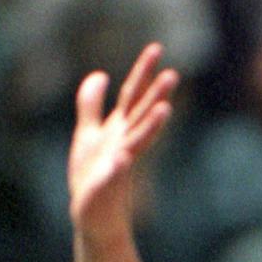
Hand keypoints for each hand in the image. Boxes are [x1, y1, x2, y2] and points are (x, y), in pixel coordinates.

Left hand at [68, 45, 177, 239]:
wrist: (93, 213)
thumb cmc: (93, 175)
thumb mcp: (88, 133)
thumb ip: (92, 104)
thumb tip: (100, 75)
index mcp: (120, 130)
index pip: (133, 95)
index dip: (143, 72)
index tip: (156, 48)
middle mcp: (125, 143)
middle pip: (141, 114)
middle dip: (156, 95)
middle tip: (173, 74)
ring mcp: (119, 164)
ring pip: (138, 142)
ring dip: (151, 127)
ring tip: (164, 111)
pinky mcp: (108, 186)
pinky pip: (115, 175)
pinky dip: (119, 167)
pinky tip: (121, 158)